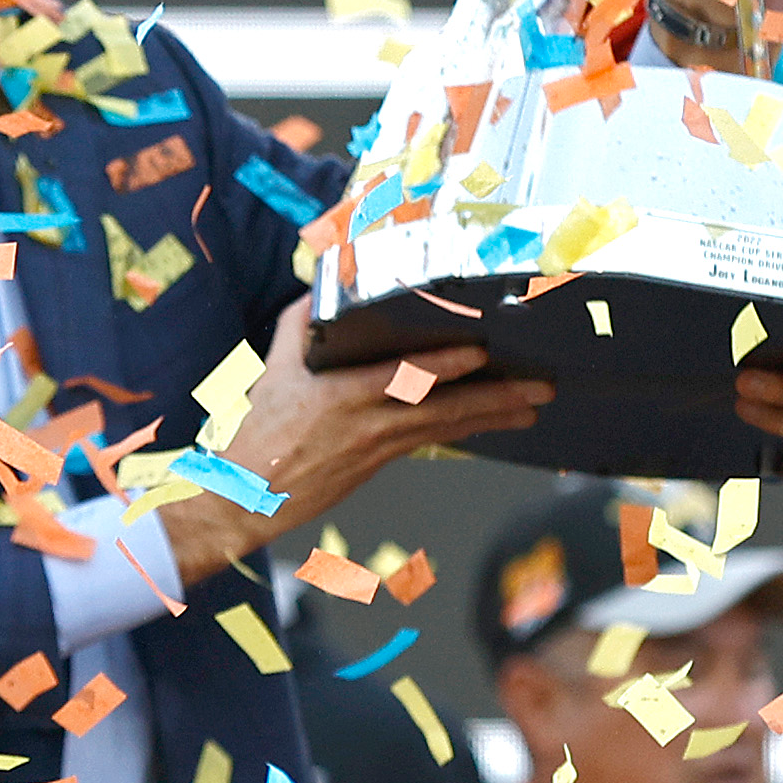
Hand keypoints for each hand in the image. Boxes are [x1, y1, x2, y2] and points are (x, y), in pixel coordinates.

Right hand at [159, 300, 551, 581]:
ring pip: (447, 429)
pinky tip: (495, 423)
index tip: (478, 352)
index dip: (443, 367)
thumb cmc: (257, 434)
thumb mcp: (271, 367)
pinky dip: (466, 430)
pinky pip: (432, 441)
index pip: (402, 379)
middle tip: (538, 390)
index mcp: (340, 398)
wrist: (243, 499)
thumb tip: (322, 282)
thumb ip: (300, 321)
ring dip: (494, 417)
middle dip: (496, 400)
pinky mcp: (381, 462)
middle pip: (443, 411)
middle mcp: (369, 425)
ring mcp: (379, 448)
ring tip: (533, 406)